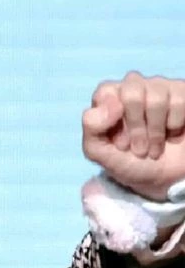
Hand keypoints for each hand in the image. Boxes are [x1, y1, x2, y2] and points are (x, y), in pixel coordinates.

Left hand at [82, 72, 184, 200]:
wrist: (162, 180)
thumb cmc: (130, 163)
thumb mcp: (100, 154)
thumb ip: (92, 129)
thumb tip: (113, 104)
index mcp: (109, 99)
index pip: (105, 91)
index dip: (111, 120)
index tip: (119, 143)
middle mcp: (134, 88)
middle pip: (132, 91)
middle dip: (136, 127)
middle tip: (138, 148)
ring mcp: (159, 87)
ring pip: (156, 97)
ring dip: (155, 132)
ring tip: (154, 147)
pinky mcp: (180, 92)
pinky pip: (179, 100)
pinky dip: (174, 126)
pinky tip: (171, 134)